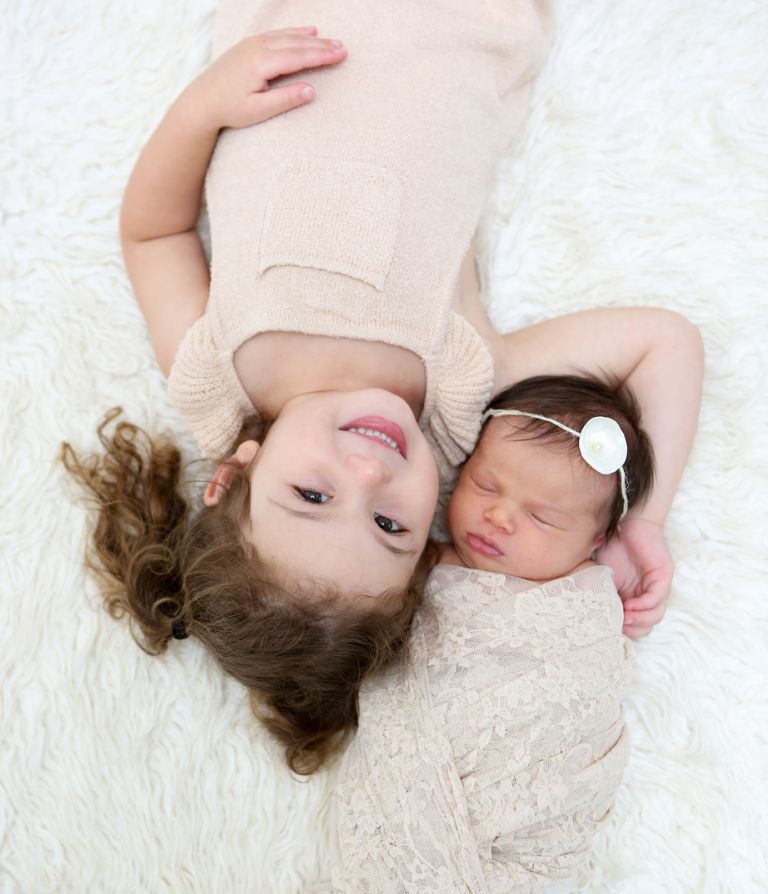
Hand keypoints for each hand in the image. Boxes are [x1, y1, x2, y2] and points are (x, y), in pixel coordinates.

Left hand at [188, 26, 346, 129]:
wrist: (202, 101)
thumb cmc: (229, 109)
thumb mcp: (259, 110)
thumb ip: (286, 99)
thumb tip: (311, 90)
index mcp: (261, 63)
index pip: (299, 56)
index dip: (322, 56)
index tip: (342, 55)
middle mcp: (257, 48)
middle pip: (296, 43)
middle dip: (322, 45)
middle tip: (344, 47)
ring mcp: (253, 43)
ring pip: (288, 36)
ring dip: (311, 38)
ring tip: (331, 40)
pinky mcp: (250, 45)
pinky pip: (277, 34)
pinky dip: (295, 32)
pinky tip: (307, 31)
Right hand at [595, 517, 673, 638]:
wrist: (626, 519)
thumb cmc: (609, 543)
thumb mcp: (596, 571)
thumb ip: (591, 587)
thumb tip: (576, 608)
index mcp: (630, 595)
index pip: (632, 624)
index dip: (620, 630)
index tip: (606, 628)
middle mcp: (645, 594)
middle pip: (645, 626)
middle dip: (631, 630)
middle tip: (616, 627)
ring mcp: (655, 587)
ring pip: (654, 616)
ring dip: (638, 621)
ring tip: (624, 619)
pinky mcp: (662, 577)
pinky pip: (656, 599)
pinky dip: (643, 606)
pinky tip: (629, 605)